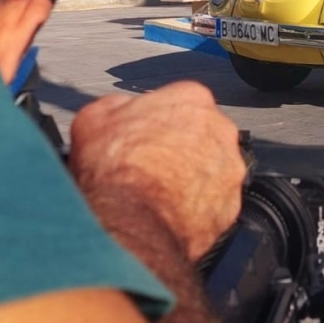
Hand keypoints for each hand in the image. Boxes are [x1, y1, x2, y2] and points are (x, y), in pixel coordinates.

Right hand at [69, 81, 245, 261]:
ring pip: (209, 170)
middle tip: (148, 167)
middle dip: (178, 149)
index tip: (142, 137)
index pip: (179, 102)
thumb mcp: (94, 118)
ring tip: (156, 195)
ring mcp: (228, 170)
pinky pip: (212, 204)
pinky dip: (195, 210)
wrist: (128, 224)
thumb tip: (120, 110)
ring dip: (189, 180)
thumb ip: (118, 106)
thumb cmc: (113, 172)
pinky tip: (168, 215)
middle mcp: (220, 130)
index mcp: (192, 98)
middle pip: (199, 135)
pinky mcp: (230, 207)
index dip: (155, 123)